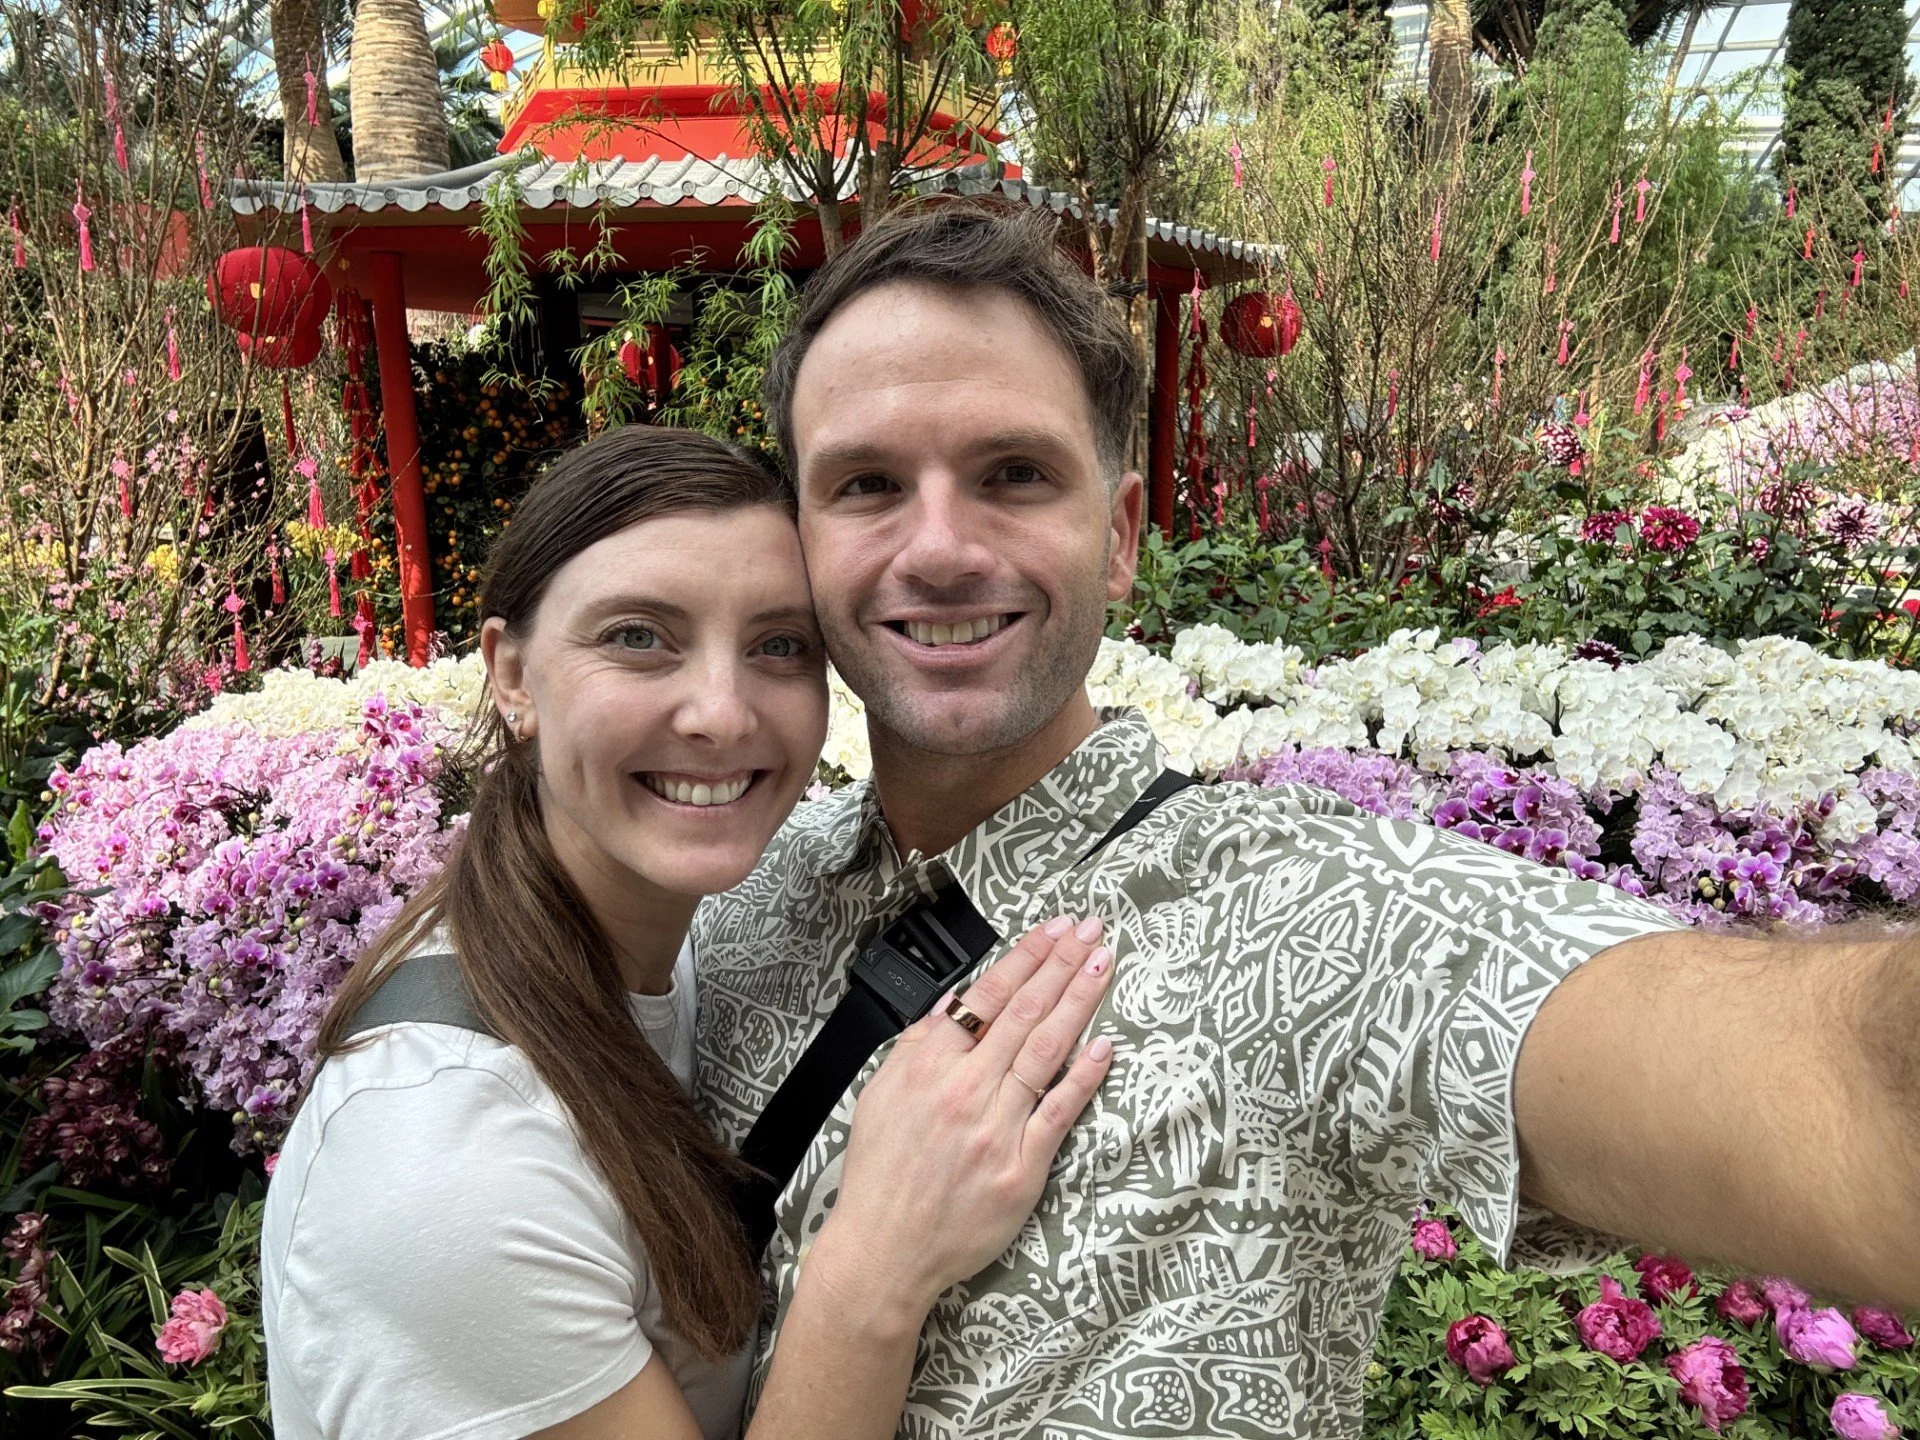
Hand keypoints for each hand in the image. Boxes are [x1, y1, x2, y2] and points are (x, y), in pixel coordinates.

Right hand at [816, 915, 1114, 1317]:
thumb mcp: (880, 1095)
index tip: (1055, 930)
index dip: (1027, 957)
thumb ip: (918, 1043)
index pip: (988, 995)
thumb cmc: (881, 1176)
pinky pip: (1061, 1111)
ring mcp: (997, 1127)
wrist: (885, 1250)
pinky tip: (1106, 1044)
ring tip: (1104, 966)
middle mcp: (965, 1089)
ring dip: (1079, 1001)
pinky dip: (1085, 1075)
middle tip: (1093, 931)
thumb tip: (955, 1002)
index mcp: (928, 1065)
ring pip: (1047, 1050)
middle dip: (1063, 964)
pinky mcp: (1023, 1167)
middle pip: (1025, 1012)